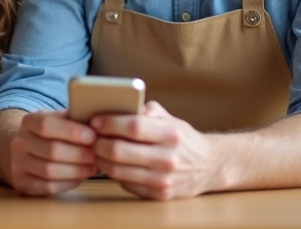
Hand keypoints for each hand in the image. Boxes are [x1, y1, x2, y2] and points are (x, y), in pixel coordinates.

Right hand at [10, 109, 98, 196]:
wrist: (29, 150)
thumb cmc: (54, 133)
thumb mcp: (60, 120)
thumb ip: (75, 120)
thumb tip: (99, 126)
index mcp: (28, 121)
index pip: (47, 125)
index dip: (71, 132)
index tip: (93, 136)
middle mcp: (19, 142)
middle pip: (51, 150)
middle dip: (78, 154)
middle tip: (97, 155)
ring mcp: (18, 164)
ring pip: (49, 170)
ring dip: (76, 170)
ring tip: (93, 167)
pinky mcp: (23, 183)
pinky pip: (47, 186)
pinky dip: (68, 182)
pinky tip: (81, 177)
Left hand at [91, 101, 218, 199]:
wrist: (209, 166)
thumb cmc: (183, 139)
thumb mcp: (171, 119)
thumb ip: (147, 111)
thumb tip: (119, 105)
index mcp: (171, 134)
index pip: (133, 126)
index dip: (109, 123)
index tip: (95, 121)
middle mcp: (168, 158)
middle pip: (120, 151)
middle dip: (99, 143)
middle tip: (92, 138)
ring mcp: (163, 179)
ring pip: (118, 170)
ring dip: (102, 160)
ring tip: (97, 151)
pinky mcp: (159, 195)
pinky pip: (126, 184)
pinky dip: (115, 174)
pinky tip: (113, 165)